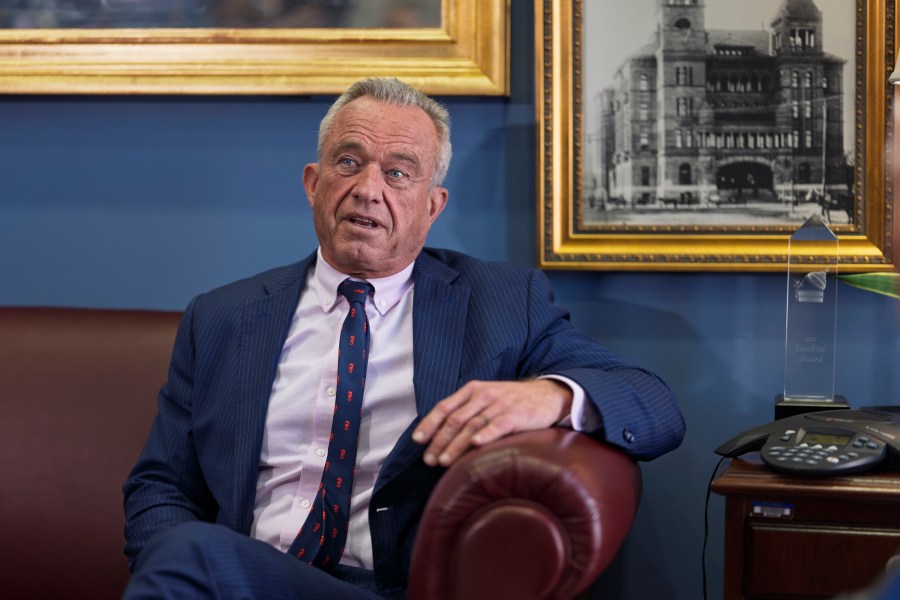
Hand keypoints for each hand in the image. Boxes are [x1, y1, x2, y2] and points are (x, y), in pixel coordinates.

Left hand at [411, 378, 573, 466]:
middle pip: (455, 419)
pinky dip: (486, 435)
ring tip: (444, 461)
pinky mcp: (517, 414)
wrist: (546, 395)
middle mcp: (483, 396)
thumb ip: (466, 411)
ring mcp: (500, 404)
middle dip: (439, 441)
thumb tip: (440, 435)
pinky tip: (476, 445)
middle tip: (429, 460)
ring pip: (472, 425)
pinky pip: (498, 425)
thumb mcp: (486, 399)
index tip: (417, 440)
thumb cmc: (511, 401)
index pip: (445, 407)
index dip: (429, 424)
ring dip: (456, 445)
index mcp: (472, 391)